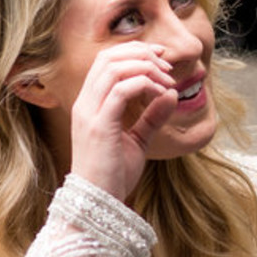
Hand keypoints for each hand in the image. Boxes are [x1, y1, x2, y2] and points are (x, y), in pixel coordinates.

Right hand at [68, 42, 179, 199]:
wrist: (99, 204)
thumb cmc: (114, 176)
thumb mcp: (137, 141)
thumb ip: (152, 117)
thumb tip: (172, 94)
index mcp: (89, 104)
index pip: (105, 61)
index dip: (134, 52)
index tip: (161, 58)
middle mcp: (84, 104)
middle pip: (108, 57)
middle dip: (141, 53)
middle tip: (167, 66)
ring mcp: (89, 113)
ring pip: (114, 68)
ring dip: (146, 67)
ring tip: (166, 80)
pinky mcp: (99, 126)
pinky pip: (122, 90)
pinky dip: (145, 85)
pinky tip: (161, 94)